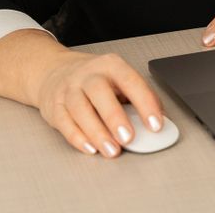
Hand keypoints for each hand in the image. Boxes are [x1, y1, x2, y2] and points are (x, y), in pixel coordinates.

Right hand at [33, 50, 164, 158]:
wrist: (55, 71)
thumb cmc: (94, 78)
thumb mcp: (118, 77)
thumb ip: (137, 96)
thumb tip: (159, 117)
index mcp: (111, 65)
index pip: (131, 81)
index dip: (145, 103)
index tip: (155, 124)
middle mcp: (89, 74)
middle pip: (100, 93)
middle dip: (115, 117)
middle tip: (129, 138)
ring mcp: (69, 89)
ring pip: (81, 109)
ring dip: (97, 132)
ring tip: (112, 150)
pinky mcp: (54, 106)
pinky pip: (64, 123)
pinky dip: (77, 138)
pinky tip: (90, 148)